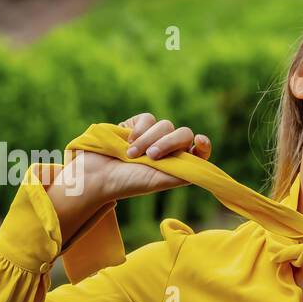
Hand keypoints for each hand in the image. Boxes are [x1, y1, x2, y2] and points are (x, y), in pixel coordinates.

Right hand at [69, 112, 213, 201]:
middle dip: (168, 143)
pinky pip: (148, 119)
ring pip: (165, 125)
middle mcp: (168, 149)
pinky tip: (128, 143)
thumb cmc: (130, 183)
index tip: (200, 141)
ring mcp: (153, 136)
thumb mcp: (161, 181)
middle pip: (183, 133)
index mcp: (178, 164)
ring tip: (132, 155)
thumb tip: (202, 162)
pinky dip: (140, 130)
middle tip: (152, 157)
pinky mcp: (137, 125)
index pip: (199, 150)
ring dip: (149, 140)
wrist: (99, 174)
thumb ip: (184, 172)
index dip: (203, 145)